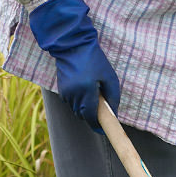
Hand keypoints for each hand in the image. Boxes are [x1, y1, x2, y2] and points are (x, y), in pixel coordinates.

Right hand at [28, 0, 120, 131]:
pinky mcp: (61, 90)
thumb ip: (113, 97)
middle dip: (93, 115)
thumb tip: (114, 113)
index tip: (104, 130)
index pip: (91, 117)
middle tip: (103, 106)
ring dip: (86, 107)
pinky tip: (85, 88)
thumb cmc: (95, 60)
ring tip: (94, 92)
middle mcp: (73, 95)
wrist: (73, 46)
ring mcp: (65, 93)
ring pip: (77, 109)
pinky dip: (79, 100)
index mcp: (86, 92)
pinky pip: (72, 102)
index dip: (98, 126)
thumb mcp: (110, 77)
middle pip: (83, 115)